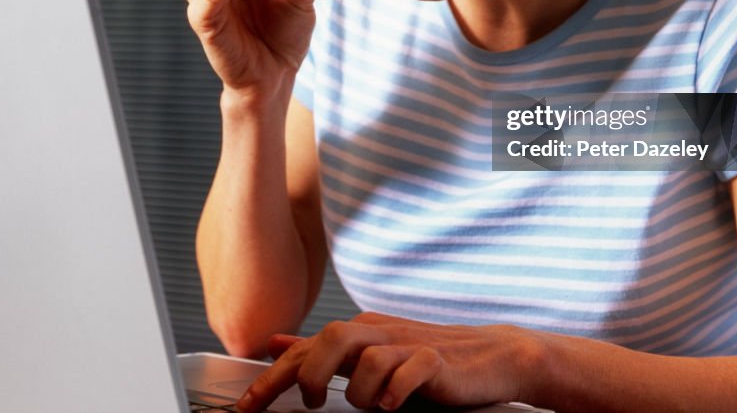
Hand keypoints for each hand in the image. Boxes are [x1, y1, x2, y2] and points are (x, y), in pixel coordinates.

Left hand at [236, 312, 539, 411]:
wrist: (490, 356)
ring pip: (367, 354)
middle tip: (310, 405)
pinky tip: (393, 405)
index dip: (274, 375)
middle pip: (331, 339)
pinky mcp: (438, 361)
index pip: (307, 347)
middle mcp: (380, 333)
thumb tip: (276, 343)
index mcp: (361, 332)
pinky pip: (411, 370)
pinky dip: (396, 390)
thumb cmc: (425, 359)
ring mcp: (409, 345)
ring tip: (367, 407)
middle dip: (308, 375)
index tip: (247, 406)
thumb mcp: (368, 351)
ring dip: (358, 389)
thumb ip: (322, 350)